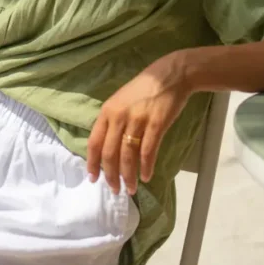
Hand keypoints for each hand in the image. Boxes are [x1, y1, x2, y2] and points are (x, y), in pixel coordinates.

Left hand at [87, 53, 192, 194]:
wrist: (170, 75)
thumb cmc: (144, 88)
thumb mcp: (121, 101)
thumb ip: (112, 121)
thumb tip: (106, 148)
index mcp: (107, 111)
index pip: (94, 142)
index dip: (92, 163)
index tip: (93, 178)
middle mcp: (119, 116)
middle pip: (110, 154)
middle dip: (111, 176)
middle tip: (115, 189)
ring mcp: (138, 120)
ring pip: (128, 156)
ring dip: (128, 176)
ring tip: (131, 188)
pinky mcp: (156, 124)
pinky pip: (148, 152)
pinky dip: (146, 167)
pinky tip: (146, 176)